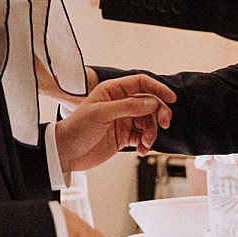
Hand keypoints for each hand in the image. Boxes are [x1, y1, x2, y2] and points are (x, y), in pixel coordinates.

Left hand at [55, 75, 175, 172]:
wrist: (66, 153)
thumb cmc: (76, 129)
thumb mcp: (101, 114)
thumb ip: (128, 107)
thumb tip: (151, 102)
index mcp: (112, 91)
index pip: (141, 83)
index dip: (157, 88)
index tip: (171, 98)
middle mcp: (120, 103)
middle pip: (149, 103)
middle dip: (159, 113)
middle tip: (164, 124)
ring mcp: (123, 120)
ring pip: (149, 121)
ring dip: (151, 133)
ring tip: (145, 144)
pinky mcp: (124, 136)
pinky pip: (143, 136)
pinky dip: (146, 143)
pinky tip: (141, 150)